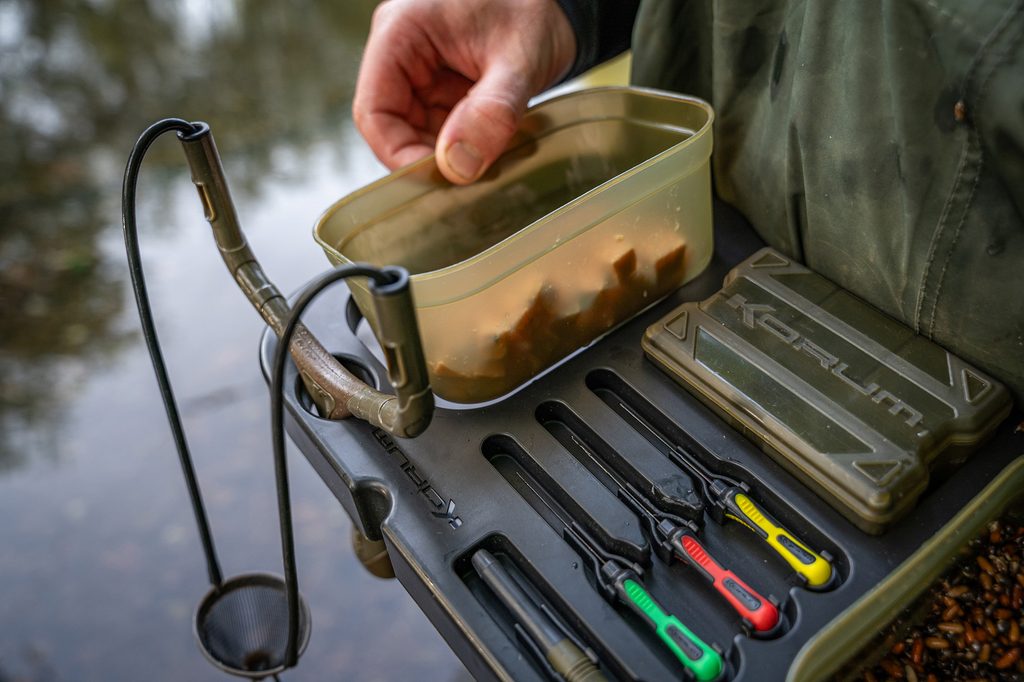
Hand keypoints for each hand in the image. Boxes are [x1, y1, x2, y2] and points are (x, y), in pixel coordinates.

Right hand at [353, 0, 575, 183]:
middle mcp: (402, 54)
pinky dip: (466, 147)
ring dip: (452, 156)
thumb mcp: (519, 60)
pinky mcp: (443, 90)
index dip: (399, 154)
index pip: (374, 111)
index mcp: (402, 33)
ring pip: (419, 135)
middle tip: (474, 177)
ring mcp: (421, 74)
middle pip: (394, 128)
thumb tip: (458, 167)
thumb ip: (491, 113)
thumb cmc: (535, 9)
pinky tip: (493, 147)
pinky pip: (442, 131)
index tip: (440, 179)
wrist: (560, 8)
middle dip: (431, 157)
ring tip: (491, 157)